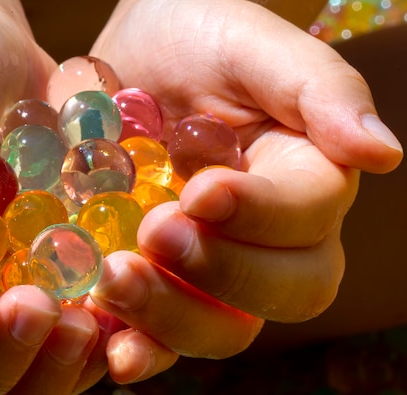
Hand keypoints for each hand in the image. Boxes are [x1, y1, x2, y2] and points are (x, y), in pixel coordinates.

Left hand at [88, 0, 401, 382]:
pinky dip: (140, 350)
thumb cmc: (190, 38)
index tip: (202, 192)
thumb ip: (317, 89)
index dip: (262, 217)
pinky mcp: (154, 282)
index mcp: (302, 178)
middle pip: (280, 292)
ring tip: (115, 279)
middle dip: (222, 273)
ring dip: (172, 317)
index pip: (309, 220)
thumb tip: (383, 153)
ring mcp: (208, 269)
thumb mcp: (247, 44)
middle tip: (155, 233)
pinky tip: (113, 346)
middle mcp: (266, 238)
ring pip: (220, 328)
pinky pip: (158, 336)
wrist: (118, 64)